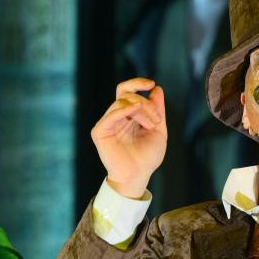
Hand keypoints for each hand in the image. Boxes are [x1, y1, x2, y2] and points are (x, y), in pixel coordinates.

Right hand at [91, 78, 166, 198]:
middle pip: (125, 93)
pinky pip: (111, 114)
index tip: (152, 84)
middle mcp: (116, 116)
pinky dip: (124, 109)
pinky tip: (135, 110)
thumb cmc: (147, 157)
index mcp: (127, 115)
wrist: (138, 175)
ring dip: (141, 110)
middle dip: (144, 102)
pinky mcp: (100, 131)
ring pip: (121, 102)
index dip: (138, 83)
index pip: (128, 91)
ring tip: (151, 126)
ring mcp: (107, 123)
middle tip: (157, 119)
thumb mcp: (158, 129)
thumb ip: (157, 109)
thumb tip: (157, 89)